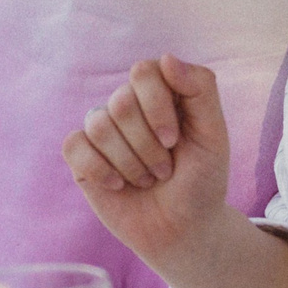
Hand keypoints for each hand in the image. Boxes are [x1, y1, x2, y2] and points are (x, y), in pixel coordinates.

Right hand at [63, 55, 231, 268]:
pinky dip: (99, 170)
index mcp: (161, 90)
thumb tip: (166, 57)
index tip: (173, 140)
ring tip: (147, 178)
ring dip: (130, 163)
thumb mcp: (213, 135)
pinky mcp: (82, 156)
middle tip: (164, 169)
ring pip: (99, 126)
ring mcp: (103, 129)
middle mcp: (129, 104)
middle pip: (120, 101)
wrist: (183, 230)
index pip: (143, 72)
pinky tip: (118, 185)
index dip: (156, 107)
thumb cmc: (201, 180)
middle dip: (146, 145)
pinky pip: (74, 145)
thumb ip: (200, 90)